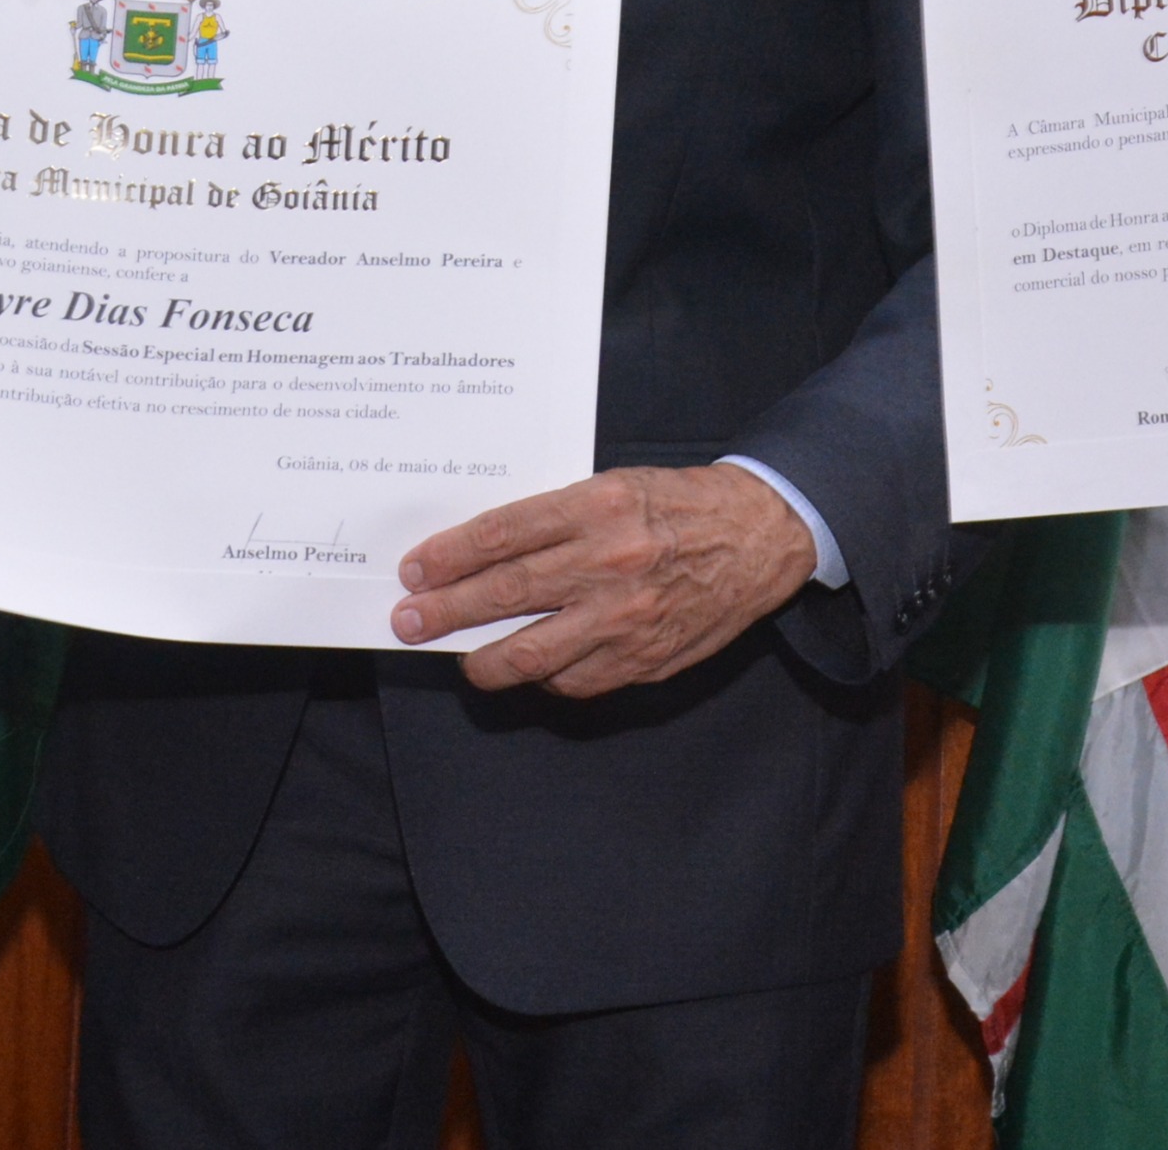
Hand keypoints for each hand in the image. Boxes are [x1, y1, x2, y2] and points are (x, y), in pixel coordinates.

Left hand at [390, 465, 816, 697]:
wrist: (759, 535)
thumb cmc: (679, 504)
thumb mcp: (615, 485)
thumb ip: (556, 519)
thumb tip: (485, 553)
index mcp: (598, 507)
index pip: (503, 535)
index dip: (450, 555)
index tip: (415, 569)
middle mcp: (609, 563)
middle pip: (506, 593)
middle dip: (446, 610)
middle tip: (408, 620)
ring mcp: (627, 618)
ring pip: (534, 653)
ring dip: (484, 660)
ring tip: (460, 659)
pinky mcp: (644, 658)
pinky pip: (576, 680)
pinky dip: (544, 677)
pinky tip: (529, 667)